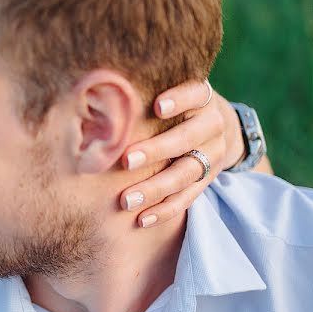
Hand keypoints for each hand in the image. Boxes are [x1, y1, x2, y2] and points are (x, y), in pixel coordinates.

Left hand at [118, 81, 246, 227]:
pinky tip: (142, 219)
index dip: (178, 100)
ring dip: (155, 188)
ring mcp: (213, 154)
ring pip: (186, 173)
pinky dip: (165, 210)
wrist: (215, 126)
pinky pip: (188, 198)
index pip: (195, 94)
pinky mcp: (208, 179)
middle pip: (187, 138)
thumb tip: (97, 95)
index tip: (157, 107)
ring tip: (126, 201)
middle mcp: (212, 125)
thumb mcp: (168, 91)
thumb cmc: (174, 105)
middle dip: (156, 150)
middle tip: (126, 161)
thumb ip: (145, 95)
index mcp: (202, 98)